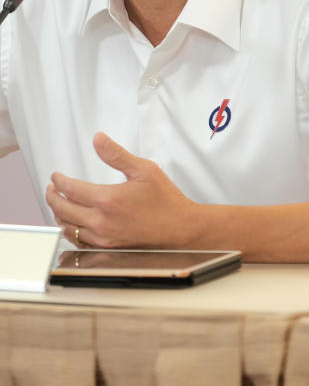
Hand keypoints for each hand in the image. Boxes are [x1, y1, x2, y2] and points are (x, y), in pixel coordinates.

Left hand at [46, 132, 199, 248]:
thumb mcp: (145, 170)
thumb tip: (98, 139)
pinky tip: (72, 223)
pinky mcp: (106, 247)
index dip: (59, 181)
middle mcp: (100, 220)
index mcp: (107, 199)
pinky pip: (78, 240)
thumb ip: (117, 155)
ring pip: (66, 226)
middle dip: (52, 196)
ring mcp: (102, 236)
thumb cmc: (166, 200)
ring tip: (59, 204)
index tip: (56, 176)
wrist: (180, 228)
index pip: (69, 189)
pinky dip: (69, 230)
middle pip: (62, 208)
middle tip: (52, 188)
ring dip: (58, 214)